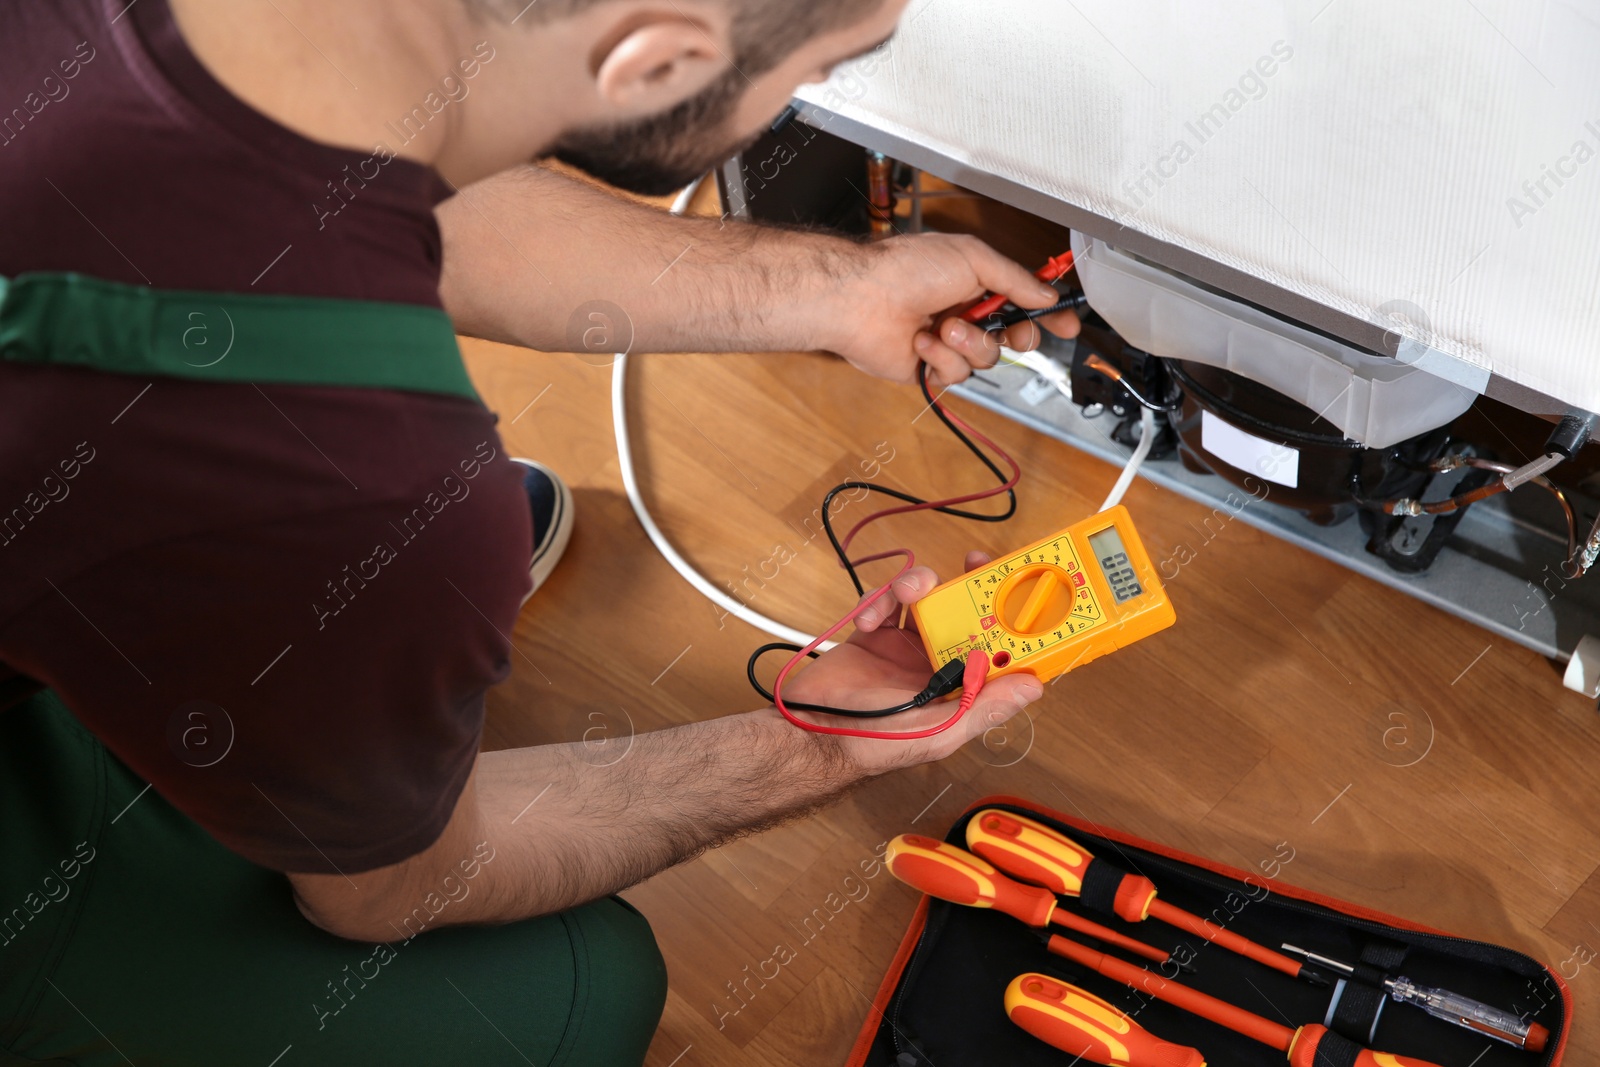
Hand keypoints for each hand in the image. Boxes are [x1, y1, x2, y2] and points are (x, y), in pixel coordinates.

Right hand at [774, 551, 1044, 774]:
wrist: (814, 731)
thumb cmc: (879, 742)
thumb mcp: (941, 731)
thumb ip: (985, 707)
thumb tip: (1033, 686)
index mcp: (961, 687)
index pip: (995, 649)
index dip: (1011, 620)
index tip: (1019, 591)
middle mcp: (937, 664)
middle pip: (964, 614)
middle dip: (970, 586)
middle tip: (972, 560)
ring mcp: (905, 646)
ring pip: (925, 599)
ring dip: (918, 586)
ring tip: (906, 590)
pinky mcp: (874, 633)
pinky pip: (885, 602)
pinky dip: (879, 601)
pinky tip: (868, 620)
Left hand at [813, 234, 1081, 387]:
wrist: (861, 299)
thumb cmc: (905, 269)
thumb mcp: (973, 259)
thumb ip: (1015, 280)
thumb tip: (1046, 295)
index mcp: (977, 281)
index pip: (1024, 300)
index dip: (1048, 314)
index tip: (1067, 324)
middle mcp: (965, 311)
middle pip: (1013, 336)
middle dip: (1016, 335)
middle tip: (1009, 330)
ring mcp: (948, 341)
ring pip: (987, 359)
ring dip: (969, 343)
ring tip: (943, 326)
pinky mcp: (930, 367)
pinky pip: (956, 375)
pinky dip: (941, 358)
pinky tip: (921, 342)